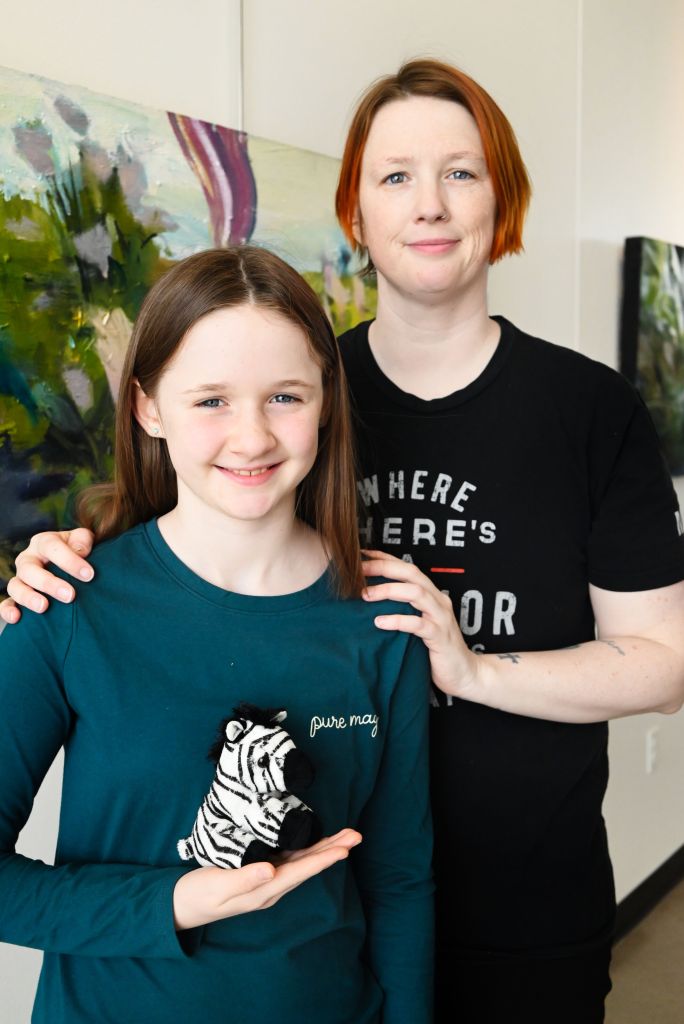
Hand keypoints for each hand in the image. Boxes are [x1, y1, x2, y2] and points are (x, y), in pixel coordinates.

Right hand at [1, 528, 94, 623]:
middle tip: (70, 595)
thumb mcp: (81, 540)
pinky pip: (6, 604)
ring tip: (44, 607)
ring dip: (28, 597)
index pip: (52, 548)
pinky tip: (16, 618)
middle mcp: (28, 559)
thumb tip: (80, 551)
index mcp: (43, 543)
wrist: (68, 563)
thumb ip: (82, 541)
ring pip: (15, 587)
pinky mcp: (16, 597)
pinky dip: (8, 611)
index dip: (70, 561)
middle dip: (49, 583)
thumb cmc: (77, 550)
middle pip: (30, 569)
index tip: (88, 575)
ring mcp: (20, 578)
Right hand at [173, 829, 361, 929]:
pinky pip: (290, 859)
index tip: (344, 849)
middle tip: (357, 835)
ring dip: (326, 848)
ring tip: (346, 837)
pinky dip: (308, 848)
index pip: (300, 872)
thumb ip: (244, 878)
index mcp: (264, 891)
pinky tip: (317, 841)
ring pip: (302, 862)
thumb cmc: (198, 895)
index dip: (322, 859)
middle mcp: (271, 886)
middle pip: (308, 866)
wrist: (182, 906)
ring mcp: (267, 880)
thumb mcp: (218, 887)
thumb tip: (272, 870)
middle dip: (333, 850)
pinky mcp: (260, 872)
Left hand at [361, 549, 478, 697]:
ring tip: (366, 595)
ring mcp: (441, 617)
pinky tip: (380, 622)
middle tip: (359, 570)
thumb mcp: (417, 624)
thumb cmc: (435, 648)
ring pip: (416, 593)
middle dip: (384, 568)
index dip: (385, 558)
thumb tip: (369, 600)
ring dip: (388, 590)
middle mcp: (437, 600)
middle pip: (411, 574)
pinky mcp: (440, 636)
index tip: (362, 554)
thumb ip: (401, 610)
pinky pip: (418, 625)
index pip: (407, 568)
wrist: (464, 673)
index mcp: (431, 595)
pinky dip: (398, 620)